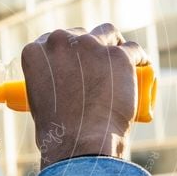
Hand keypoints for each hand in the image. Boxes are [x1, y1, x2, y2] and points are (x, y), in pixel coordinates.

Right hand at [21, 23, 149, 167]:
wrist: (80, 143)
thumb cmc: (58, 133)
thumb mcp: (38, 103)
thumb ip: (46, 84)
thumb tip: (61, 86)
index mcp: (35, 52)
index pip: (53, 41)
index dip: (65, 51)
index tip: (74, 62)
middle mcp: (60, 42)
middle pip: (79, 35)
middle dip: (88, 47)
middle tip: (96, 68)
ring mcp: (90, 46)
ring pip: (107, 33)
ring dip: (113, 44)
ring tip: (119, 61)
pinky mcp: (118, 56)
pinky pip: (133, 49)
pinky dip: (138, 58)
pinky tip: (141, 66)